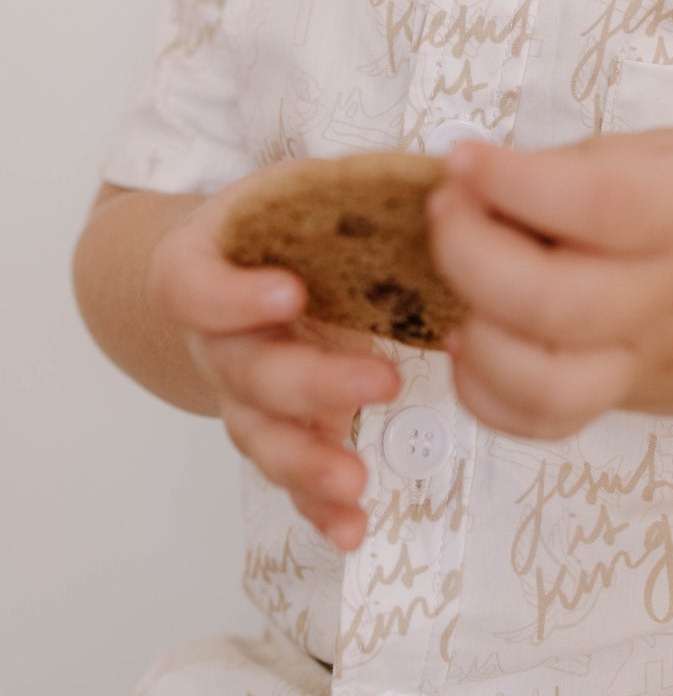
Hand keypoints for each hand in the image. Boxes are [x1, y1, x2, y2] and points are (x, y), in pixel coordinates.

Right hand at [146, 167, 401, 548]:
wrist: (231, 270)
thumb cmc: (281, 222)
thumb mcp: (301, 186)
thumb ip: (357, 184)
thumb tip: (456, 167)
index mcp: (206, 266)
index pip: (193, 286)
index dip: (232, 296)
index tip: (291, 291)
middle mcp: (217, 339)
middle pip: (245, 373)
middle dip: (311, 383)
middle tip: (381, 381)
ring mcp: (242, 395)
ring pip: (260, 436)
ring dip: (306, 463)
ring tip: (355, 480)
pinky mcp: (277, 432)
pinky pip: (287, 479)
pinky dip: (317, 508)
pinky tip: (352, 528)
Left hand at [425, 127, 672, 441]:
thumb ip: (592, 162)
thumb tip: (489, 176)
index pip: (597, 204)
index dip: (512, 182)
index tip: (463, 157)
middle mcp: (667, 295)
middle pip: (552, 301)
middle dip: (470, 251)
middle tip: (446, 208)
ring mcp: (642, 360)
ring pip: (545, 382)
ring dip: (478, 333)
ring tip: (457, 284)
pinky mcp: (619, 401)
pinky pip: (543, 423)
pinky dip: (486, 393)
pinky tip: (472, 339)